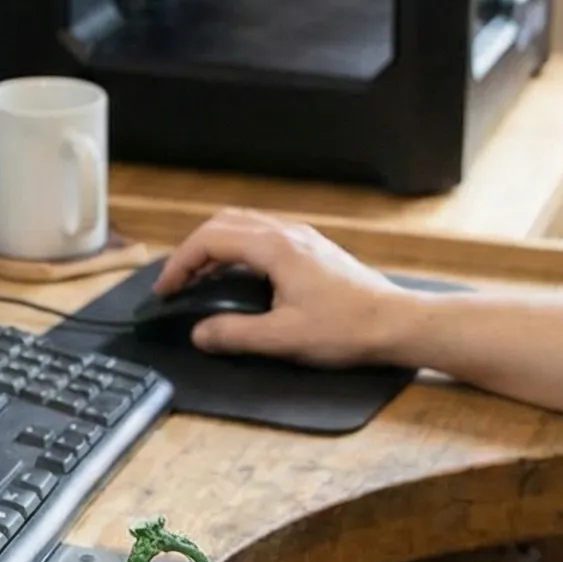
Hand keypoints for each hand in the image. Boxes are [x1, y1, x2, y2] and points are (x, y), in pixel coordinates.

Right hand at [154, 210, 406, 365]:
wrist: (397, 323)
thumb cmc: (346, 329)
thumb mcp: (283, 338)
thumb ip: (235, 334)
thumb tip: (198, 333)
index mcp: (275, 247)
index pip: (210, 239)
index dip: (180, 263)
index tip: (165, 291)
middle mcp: (287, 233)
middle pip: (224, 223)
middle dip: (193, 250)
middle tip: (176, 283)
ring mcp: (302, 237)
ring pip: (244, 226)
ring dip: (215, 248)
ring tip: (199, 280)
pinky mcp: (313, 249)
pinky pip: (263, 236)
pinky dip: (238, 250)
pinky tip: (238, 278)